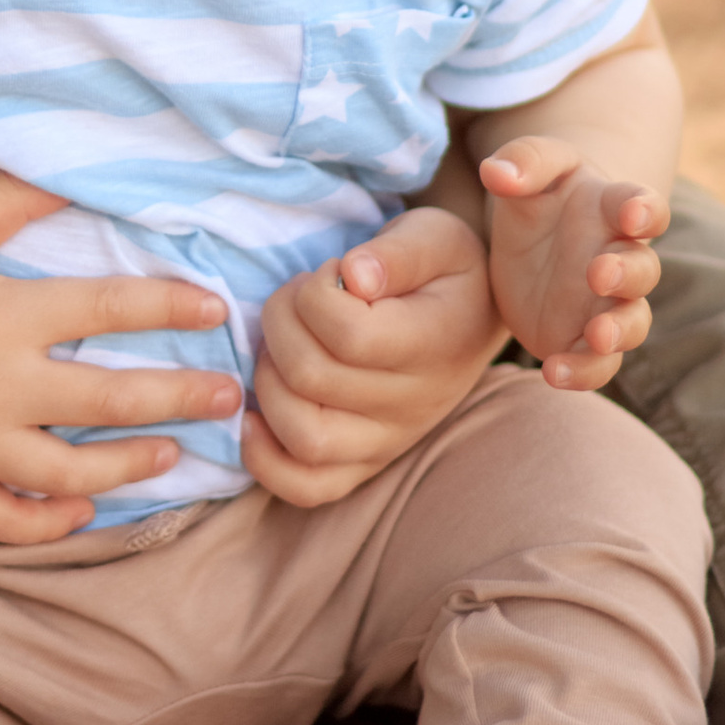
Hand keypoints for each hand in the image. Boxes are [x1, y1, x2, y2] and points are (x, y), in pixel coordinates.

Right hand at [0, 170, 244, 545]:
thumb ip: (17, 193)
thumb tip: (85, 170)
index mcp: (2, 314)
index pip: (111, 308)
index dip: (171, 306)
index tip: (214, 309)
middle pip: (111, 401)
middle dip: (181, 399)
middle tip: (229, 398)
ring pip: (70, 473)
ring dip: (132, 467)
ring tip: (172, 456)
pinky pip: (7, 521)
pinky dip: (52, 521)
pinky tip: (83, 505)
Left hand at [246, 205, 504, 506]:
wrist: (470, 315)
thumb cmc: (443, 268)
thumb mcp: (435, 235)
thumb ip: (397, 252)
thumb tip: (353, 275)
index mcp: (435, 345)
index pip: (349, 336)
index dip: (315, 295)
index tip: (327, 272)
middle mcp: (414, 405)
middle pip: (311, 380)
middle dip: (280, 323)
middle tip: (297, 296)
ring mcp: (388, 442)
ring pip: (304, 436)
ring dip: (268, 379)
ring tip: (283, 343)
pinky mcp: (365, 464)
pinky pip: (307, 488)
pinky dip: (266, 459)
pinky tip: (254, 414)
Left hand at [477, 140, 667, 388]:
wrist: (530, 243)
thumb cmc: (540, 195)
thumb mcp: (531, 165)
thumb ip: (522, 160)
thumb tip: (495, 172)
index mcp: (613, 209)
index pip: (643, 206)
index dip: (645, 210)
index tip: (633, 216)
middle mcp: (619, 258)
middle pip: (643, 269)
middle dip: (628, 273)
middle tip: (601, 272)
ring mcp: (606, 303)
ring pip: (633, 322)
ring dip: (621, 330)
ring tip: (598, 335)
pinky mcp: (584, 339)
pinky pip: (599, 363)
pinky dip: (584, 371)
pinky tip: (553, 373)